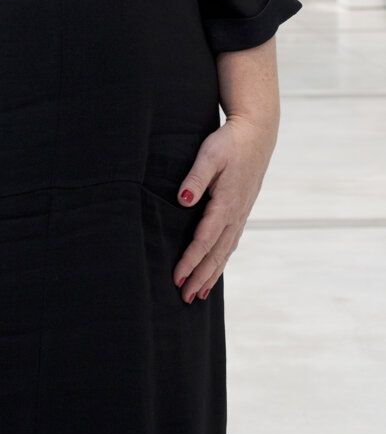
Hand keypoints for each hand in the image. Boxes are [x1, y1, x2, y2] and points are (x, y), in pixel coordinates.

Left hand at [172, 113, 276, 302]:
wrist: (257, 134)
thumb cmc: (230, 142)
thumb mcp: (210, 154)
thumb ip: (196, 177)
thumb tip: (184, 200)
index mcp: (226, 203)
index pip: (205, 240)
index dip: (190, 261)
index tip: (177, 278)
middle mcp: (235, 215)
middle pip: (216, 254)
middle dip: (200, 277)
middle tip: (184, 298)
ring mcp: (241, 215)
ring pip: (225, 252)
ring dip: (211, 274)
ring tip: (198, 294)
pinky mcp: (241, 211)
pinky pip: (230, 243)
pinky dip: (221, 261)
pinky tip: (215, 270)